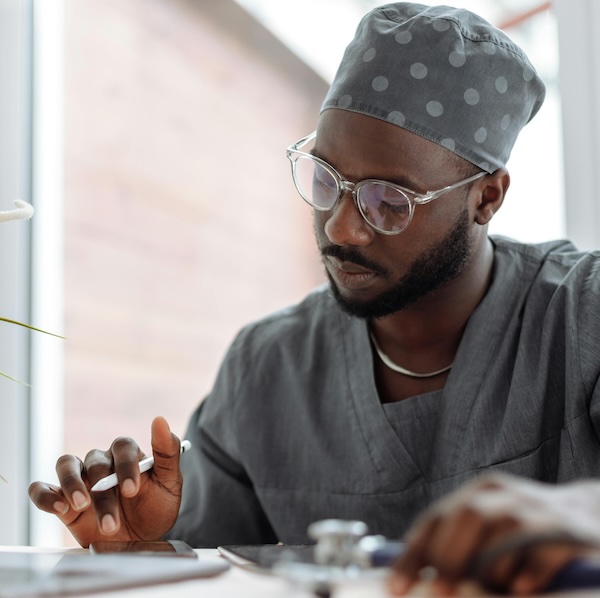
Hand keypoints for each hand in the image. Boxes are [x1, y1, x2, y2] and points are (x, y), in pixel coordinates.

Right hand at [29, 416, 183, 547]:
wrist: (140, 540)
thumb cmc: (156, 508)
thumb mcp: (170, 483)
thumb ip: (168, 453)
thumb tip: (160, 420)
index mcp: (128, 455)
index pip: (123, 446)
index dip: (126, 465)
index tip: (132, 490)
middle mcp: (102, 462)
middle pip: (96, 463)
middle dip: (103, 493)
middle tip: (112, 521)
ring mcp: (80, 479)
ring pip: (67, 465)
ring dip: (72, 485)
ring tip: (81, 506)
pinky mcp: (62, 499)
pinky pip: (42, 488)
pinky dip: (45, 495)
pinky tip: (58, 508)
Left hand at [388, 473, 599, 595]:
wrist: (590, 513)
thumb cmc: (527, 533)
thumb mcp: (490, 531)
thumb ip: (460, 549)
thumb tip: (422, 581)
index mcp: (478, 493)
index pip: (436, 519)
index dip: (414, 554)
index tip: (397, 587)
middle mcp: (505, 494)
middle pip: (468, 516)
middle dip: (448, 558)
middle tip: (438, 593)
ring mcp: (538, 509)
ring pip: (503, 531)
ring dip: (491, 568)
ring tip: (494, 588)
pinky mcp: (567, 532)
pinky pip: (540, 552)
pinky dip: (526, 573)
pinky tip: (521, 587)